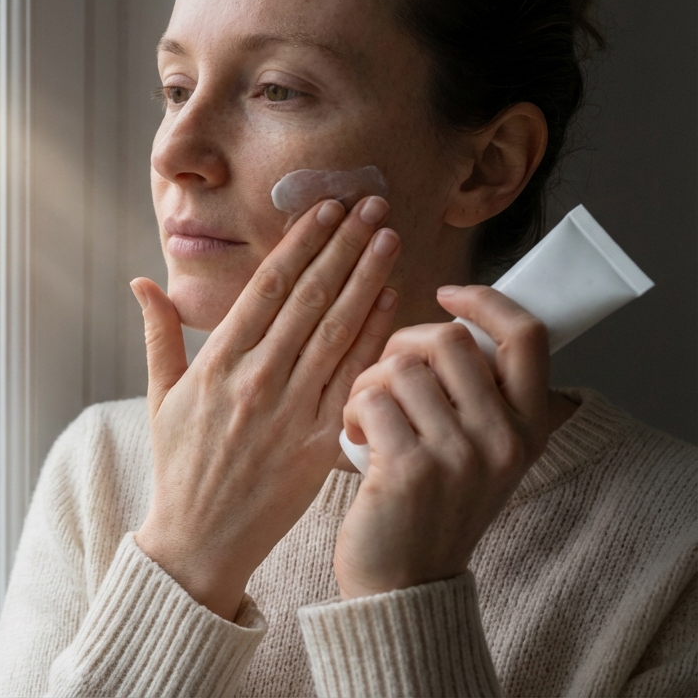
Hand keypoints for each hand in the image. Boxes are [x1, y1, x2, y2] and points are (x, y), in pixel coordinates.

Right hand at [132, 196, 400, 620]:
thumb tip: (142, 281)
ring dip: (367, 277)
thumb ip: (159, 335)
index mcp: (217, 364)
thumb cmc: (178, 467)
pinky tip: (393, 299)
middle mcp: (256, 379)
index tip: (326, 209)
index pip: (267, 287)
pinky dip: (373, 335)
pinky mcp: (318, 441)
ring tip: (390, 236)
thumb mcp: (159, 397)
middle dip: (343, 245)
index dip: (300, 243)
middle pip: (309, 297)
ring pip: (336, 329)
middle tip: (371, 203)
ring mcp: (290, 410)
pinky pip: (351, 377)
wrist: (199, 541)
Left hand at [335, 285, 553, 598]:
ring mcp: (458, 455)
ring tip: (365, 416)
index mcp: (527, 428)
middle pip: (449, 339)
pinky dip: (351, 408)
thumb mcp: (479, 454)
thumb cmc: (430, 509)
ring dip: (367, 382)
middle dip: (402, 343)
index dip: (486, 300)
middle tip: (383, 375)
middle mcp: (502, 440)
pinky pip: (370, 397)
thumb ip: (479, 397)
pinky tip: (352, 435)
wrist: (404, 586)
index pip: (528, 336)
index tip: (446, 293)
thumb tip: (453, 323)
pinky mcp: (409, 469)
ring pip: (400, 366)